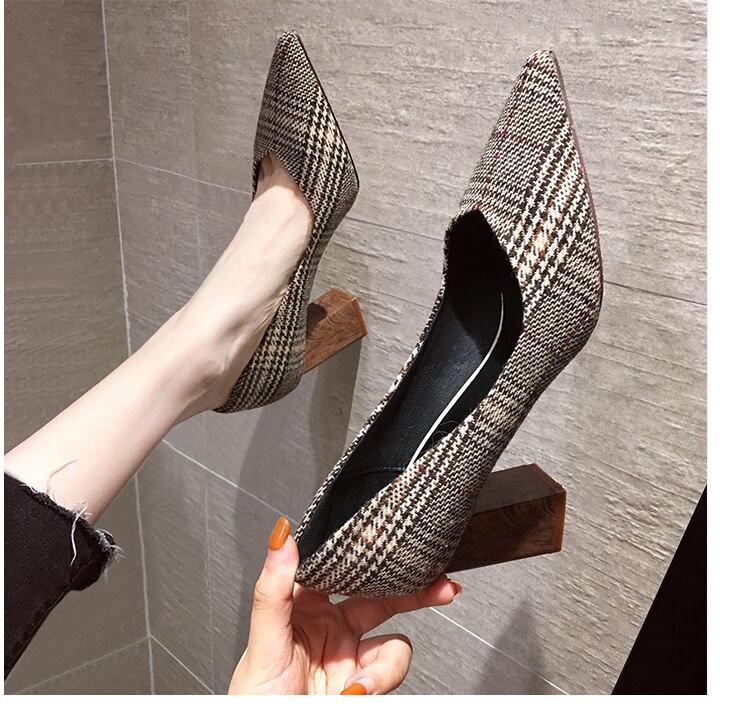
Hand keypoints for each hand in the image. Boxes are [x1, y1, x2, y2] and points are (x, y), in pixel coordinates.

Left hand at [229, 516, 462, 694]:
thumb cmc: (255, 700)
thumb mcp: (263, 642)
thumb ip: (273, 590)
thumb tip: (281, 537)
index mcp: (301, 603)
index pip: (341, 567)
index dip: (368, 554)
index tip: (395, 542)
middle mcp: (329, 625)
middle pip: (380, 595)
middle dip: (413, 591)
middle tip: (440, 585)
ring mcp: (349, 655)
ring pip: (393, 640)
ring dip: (388, 665)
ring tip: (363, 686)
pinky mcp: (364, 682)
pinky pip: (392, 669)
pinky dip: (384, 680)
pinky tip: (359, 693)